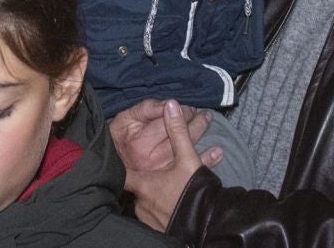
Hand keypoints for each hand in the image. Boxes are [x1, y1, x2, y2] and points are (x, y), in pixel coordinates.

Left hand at [114, 100, 220, 231]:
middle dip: (150, 174)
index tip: (126, 157)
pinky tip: (177, 196)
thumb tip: (171, 105)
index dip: (124, 165)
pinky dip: (168, 203)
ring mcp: (151, 218)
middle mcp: (142, 203)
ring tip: (173, 182)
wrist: (209, 226)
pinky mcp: (162, 229)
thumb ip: (178, 132)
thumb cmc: (194, 193)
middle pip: (141, 184)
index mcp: (143, 185)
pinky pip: (161, 212)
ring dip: (161, 188)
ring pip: (151, 199)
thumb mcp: (187, 159)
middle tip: (158, 167)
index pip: (124, 173)